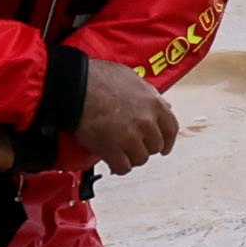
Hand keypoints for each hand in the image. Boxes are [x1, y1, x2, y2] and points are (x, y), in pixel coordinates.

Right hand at [74, 60, 179, 176]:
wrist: (74, 87)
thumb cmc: (98, 78)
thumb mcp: (132, 78)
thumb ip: (150, 94)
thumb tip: (164, 105)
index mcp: (154, 104)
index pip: (171, 129)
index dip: (168, 141)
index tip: (164, 147)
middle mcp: (146, 122)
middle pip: (156, 146)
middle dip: (146, 147)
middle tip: (134, 145)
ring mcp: (130, 137)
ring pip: (140, 159)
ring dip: (131, 157)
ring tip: (120, 150)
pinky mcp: (112, 150)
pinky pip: (123, 167)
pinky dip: (118, 166)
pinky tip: (112, 160)